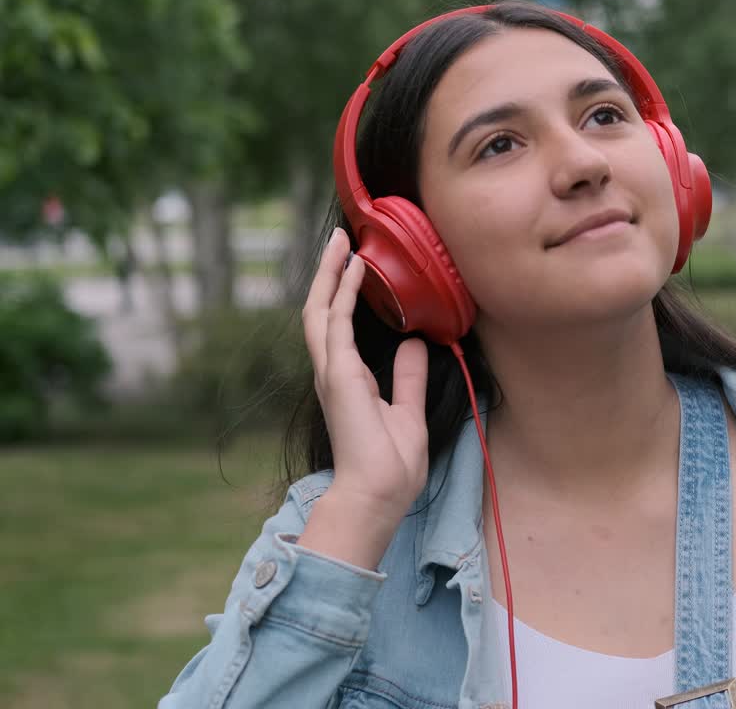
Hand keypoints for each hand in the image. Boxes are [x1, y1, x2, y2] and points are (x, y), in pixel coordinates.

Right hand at [301, 228, 429, 516]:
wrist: (379, 495)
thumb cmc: (391, 466)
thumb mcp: (408, 411)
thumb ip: (408, 378)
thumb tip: (414, 344)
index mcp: (349, 381)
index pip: (340, 327)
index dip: (345, 294)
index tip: (357, 264)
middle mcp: (334, 372)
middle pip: (322, 310)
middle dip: (330, 274)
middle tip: (340, 240)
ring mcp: (333, 372)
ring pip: (321, 309)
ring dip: (331, 274)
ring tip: (340, 242)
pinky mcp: (340, 375)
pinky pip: (338, 323)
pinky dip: (346, 293)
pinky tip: (358, 269)